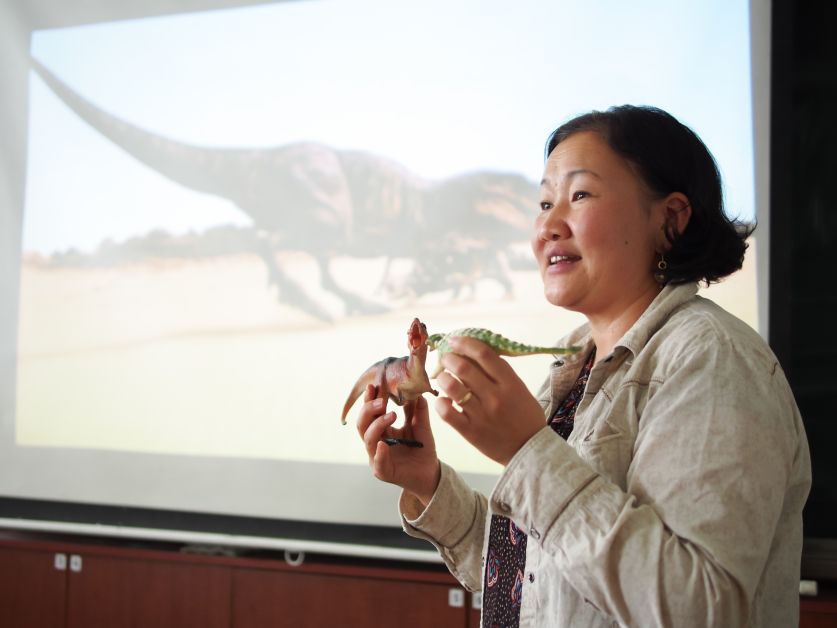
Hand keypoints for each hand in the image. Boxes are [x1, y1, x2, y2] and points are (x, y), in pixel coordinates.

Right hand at [356, 384, 440, 505]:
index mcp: (382, 429)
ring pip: (368, 439)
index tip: (374, 386)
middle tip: (383, 400)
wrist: (430, 473)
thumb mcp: (422, 426)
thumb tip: (417, 391)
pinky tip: (384, 445)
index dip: (370, 399)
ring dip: (377, 425)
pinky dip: (379, 453)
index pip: (370, 412)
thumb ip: (418, 410)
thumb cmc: (422, 449)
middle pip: (362, 424)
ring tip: (392, 415)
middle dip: (369, 409)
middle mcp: (376, 442)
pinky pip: (378, 462)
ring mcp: (377, 457)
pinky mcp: (383, 472)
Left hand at [434, 336, 545, 464]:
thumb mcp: (519, 389)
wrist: (530, 450)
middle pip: (464, 367)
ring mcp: (481, 414)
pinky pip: (447, 412)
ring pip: (452, 387)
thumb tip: (473, 352)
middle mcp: (495, 396)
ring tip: (443, 377)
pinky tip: (443, 399)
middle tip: (445, 358)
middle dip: (449, 358)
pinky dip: (441, 402)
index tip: (454, 340)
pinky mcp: (470, 431)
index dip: (465, 343)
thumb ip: (500, 372)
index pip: (484, 354)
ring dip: (442, 377)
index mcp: (510, 383)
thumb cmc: (525, 416)